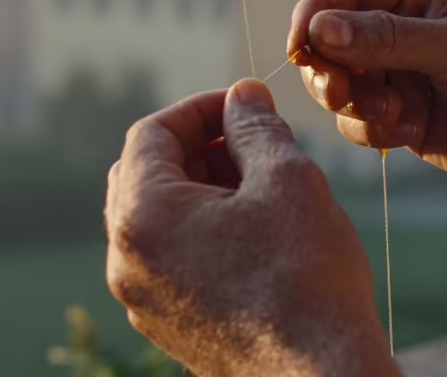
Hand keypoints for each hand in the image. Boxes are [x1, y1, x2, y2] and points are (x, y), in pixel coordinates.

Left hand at [105, 80, 398, 376]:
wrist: (320, 376)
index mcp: (143, 216)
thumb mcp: (287, 178)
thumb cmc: (306, 276)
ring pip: (158, 219)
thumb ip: (255, 126)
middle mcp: (127, 260)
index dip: (200, 108)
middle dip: (198, 148)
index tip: (245, 105)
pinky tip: (255, 233)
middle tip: (252, 142)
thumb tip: (242, 97)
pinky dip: (202, 231)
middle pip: (144, 175)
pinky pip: (170, 259)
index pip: (151, 133)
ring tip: (261, 185)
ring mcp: (144, 300)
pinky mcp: (168, 326)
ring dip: (201, 190)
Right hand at [288, 0, 446, 200]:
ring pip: (340, 80)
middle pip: (333, 35)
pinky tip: (409, 134)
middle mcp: (409, 22)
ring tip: (392, 116)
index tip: (300, 47)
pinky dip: (372, 128)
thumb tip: (319, 29)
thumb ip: (386, 38)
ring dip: (354, 101)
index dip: (316, 13)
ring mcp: (404, 70)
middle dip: (331, 67)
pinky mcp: (403, 115)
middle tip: (340, 93)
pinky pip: (358, 118)